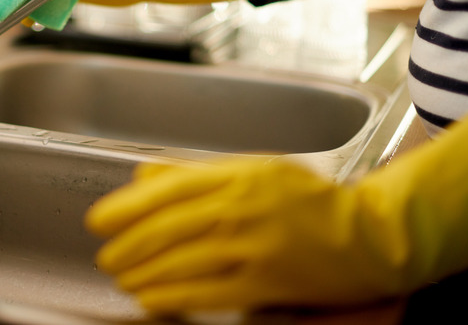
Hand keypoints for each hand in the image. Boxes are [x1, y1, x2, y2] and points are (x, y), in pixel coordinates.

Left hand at [86, 105, 467, 313]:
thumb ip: (198, 172)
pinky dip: (172, 295)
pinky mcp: (266, 282)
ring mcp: (255, 246)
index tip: (100, 219)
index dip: (128, 206)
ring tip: (121, 277)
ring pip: (182, 260)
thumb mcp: (255, 169)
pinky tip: (150, 297)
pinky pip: (207, 291)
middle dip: (128, 244)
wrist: (368, 236)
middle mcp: (244, 207)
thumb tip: (145, 175)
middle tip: (105, 255)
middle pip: (170, 226)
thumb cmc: (309, 200)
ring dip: (143, 271)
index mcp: (240, 174)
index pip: (170, 188)